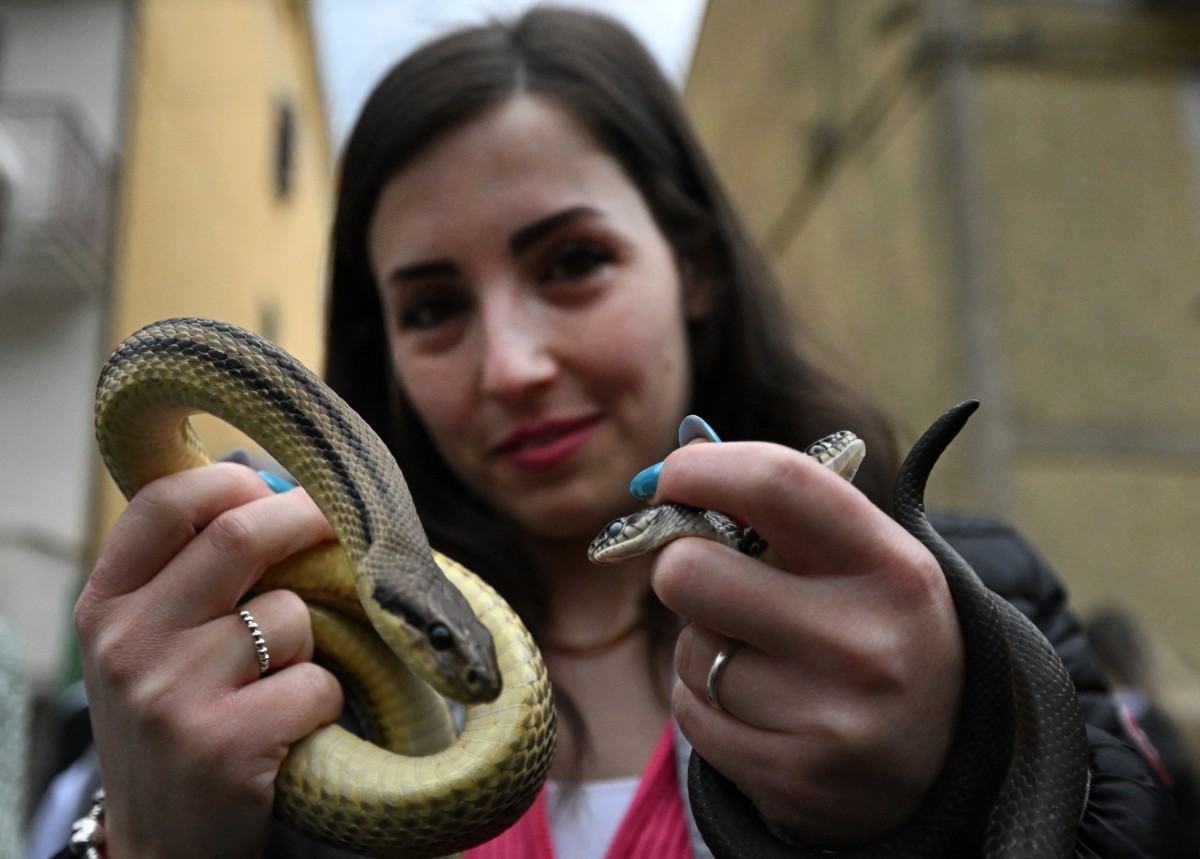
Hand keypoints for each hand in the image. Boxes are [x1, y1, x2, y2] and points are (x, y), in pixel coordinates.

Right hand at [74, 463, 343, 857]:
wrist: (162, 845)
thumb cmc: (176, 721)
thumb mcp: (152, 643)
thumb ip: (192, 572)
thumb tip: (280, 485)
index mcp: (105, 604)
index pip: (163, 502)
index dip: (235, 482)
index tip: (276, 492)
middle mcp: (125, 643)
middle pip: (239, 536)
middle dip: (308, 520)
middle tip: (342, 528)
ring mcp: (170, 694)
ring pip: (290, 616)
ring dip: (313, 640)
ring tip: (283, 677)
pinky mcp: (222, 744)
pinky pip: (317, 683)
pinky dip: (325, 699)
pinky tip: (291, 727)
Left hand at [648, 441, 963, 846]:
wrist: (942, 767)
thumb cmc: (878, 630)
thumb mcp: (867, 560)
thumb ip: (784, 508)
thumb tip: (680, 456)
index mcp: (892, 568)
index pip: (776, 484)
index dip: (702, 469)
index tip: (672, 477)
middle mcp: (866, 644)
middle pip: (691, 571)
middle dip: (680, 565)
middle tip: (709, 575)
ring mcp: (830, 720)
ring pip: (689, 649)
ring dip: (704, 644)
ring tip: (765, 657)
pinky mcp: (790, 779)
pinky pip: (690, 714)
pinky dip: (706, 702)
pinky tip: (761, 707)